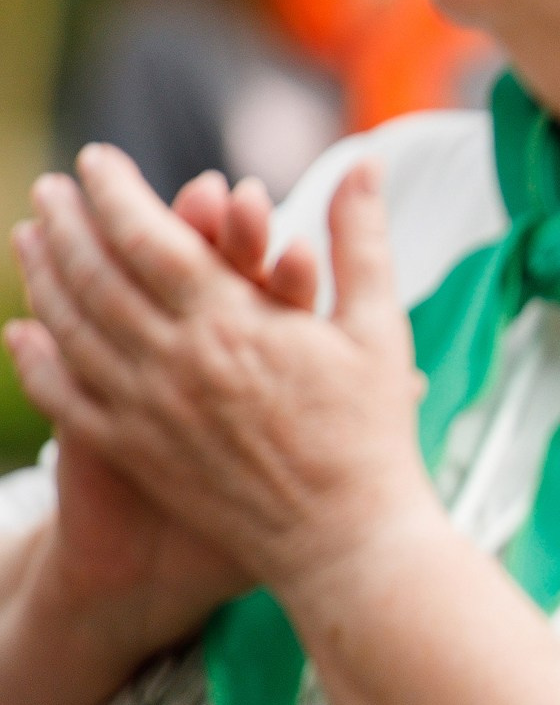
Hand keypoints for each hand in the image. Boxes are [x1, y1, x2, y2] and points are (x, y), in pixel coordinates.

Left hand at [8, 150, 431, 603]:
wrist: (345, 543)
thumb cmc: (371, 434)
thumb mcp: (378, 326)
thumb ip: (359, 237)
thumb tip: (366, 161)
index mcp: (235, 323)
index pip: (152, 238)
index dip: (114, 194)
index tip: (94, 161)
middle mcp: (179, 363)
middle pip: (96, 278)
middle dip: (66, 225)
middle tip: (47, 191)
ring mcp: (150, 413)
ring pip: (73, 331)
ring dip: (42, 279)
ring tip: (27, 241)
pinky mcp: (139, 455)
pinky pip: (70, 401)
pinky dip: (38, 363)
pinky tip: (19, 334)